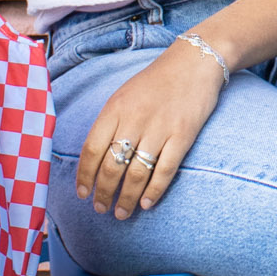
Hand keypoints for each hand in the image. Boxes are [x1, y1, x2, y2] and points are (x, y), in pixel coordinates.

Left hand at [76, 40, 225, 217]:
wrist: (194, 62)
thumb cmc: (156, 81)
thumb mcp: (124, 95)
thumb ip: (110, 123)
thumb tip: (95, 159)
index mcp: (115, 108)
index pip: (91, 149)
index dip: (85, 176)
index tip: (82, 194)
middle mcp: (134, 119)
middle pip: (111, 166)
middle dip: (103, 193)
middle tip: (101, 209)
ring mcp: (160, 128)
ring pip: (136, 173)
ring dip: (126, 198)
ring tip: (121, 213)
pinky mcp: (183, 135)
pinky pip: (164, 170)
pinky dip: (154, 191)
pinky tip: (146, 204)